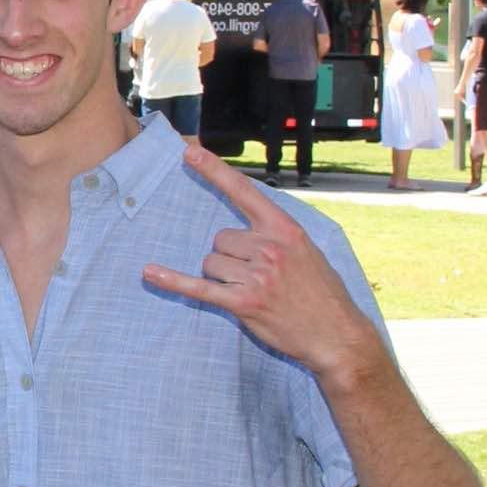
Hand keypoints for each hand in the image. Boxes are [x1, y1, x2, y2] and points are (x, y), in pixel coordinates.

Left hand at [143, 144, 389, 385]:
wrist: (336, 334)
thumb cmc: (321, 292)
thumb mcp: (307, 250)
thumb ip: (275, 234)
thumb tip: (241, 225)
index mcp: (284, 229)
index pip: (243, 192)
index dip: (214, 170)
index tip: (189, 152)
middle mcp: (269, 248)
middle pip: (220, 239)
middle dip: (230, 256)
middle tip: (257, 275)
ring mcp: (255, 276)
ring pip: (210, 263)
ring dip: (222, 277)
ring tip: (252, 291)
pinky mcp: (243, 303)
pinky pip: (199, 288)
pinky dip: (173, 281)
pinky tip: (150, 273)